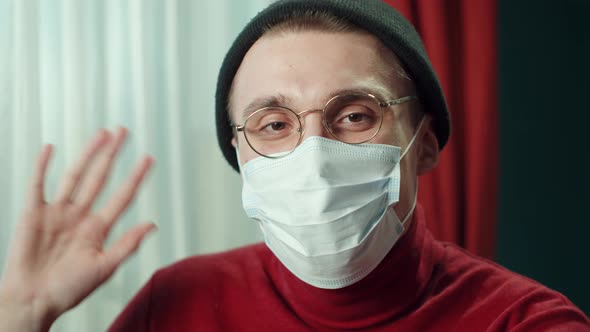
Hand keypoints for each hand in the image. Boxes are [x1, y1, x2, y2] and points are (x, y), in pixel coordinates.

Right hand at [0, 128, 154, 330]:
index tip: (148, 158)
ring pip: (75, 176)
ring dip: (88, 154)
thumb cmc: (68, 289)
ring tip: (102, 135)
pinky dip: (43, 166)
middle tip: (123, 132)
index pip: (122, 196)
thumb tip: (152, 225)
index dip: (135, 177)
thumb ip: (127, 244)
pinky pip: (38, 185)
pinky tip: (51, 149)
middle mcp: (80, 215)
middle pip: (99, 178)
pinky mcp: (33, 213)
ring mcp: (57, 212)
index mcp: (98, 228)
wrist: (33, 301)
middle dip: (112, 155)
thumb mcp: (104, 267)